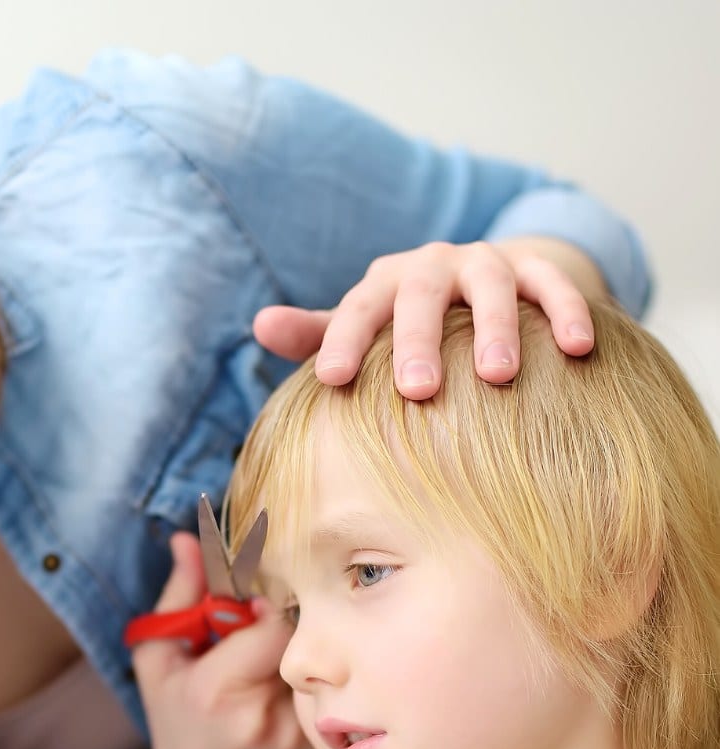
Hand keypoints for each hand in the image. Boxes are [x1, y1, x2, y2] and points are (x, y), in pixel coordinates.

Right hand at [132, 533, 319, 748]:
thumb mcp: (160, 662)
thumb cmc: (176, 727)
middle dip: (284, 629)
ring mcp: (297, 739)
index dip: (265, 608)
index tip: (252, 612)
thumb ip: (177, 598)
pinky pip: (330, 695)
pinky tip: (290, 701)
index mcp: (215, 691)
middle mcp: (262, 717)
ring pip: (321, 666)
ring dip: (303, 657)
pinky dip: (317, 688)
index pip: (269, 621)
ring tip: (272, 674)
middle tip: (263, 640)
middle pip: (300, 640)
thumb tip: (189, 539)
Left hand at [254, 235, 602, 399]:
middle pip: (422, 296)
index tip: (333, 381)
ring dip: (495, 326)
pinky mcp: (534, 270)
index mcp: (384, 285)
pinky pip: (553, 284)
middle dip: (419, 340)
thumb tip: (261, 325)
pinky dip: (567, 310)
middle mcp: (432, 267)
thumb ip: (317, 334)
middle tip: (418, 391)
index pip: (356, 310)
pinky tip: (580, 347)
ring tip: (498, 376)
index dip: (343, 342)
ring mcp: (485, 265)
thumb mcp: (363, 325)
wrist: (477, 282)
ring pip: (492, 285)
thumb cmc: (406, 322)